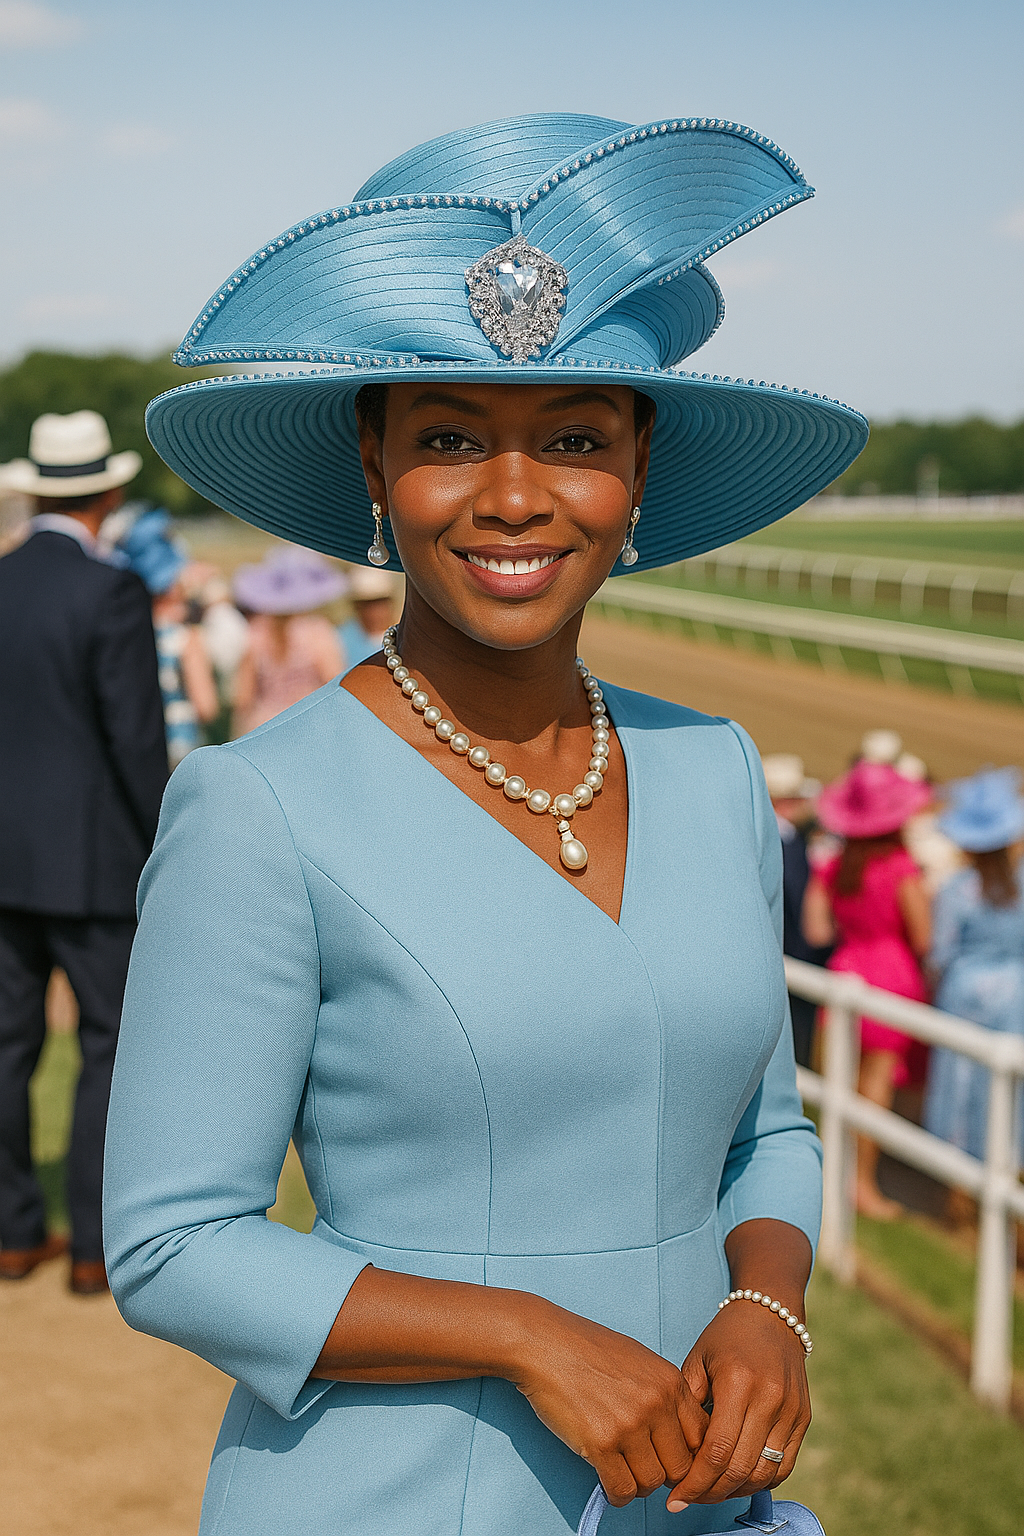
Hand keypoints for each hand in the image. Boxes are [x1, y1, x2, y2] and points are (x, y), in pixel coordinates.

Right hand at [511, 1299, 708, 1508]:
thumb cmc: (587, 1349)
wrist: (544, 1342)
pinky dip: (617, 1494)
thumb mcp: (640, 1361)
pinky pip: (622, 1489)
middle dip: (664, 1474)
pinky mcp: (600, 1443)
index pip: (702, 1439)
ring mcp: (629, 1424)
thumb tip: (677, 1435)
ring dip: (638, 1485)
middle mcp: (657, 1404)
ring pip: (652, 1483)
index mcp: (671, 1382)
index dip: (689, 1456)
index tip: (672, 1460)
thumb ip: (664, 1394)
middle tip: (645, 1468)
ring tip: (623, 1473)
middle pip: (681, 1467)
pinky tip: (608, 1481)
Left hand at [664, 1300, 810, 1509]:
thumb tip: (674, 1454)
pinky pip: (784, 1466)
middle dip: (710, 1493)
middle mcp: (770, 1399)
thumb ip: (686, 1405)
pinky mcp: (803, 1418)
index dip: (694, 1482)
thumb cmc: (726, 1337)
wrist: (771, 1314)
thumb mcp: (697, 1360)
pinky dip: (761, 1481)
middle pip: (740, 1468)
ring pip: (764, 1473)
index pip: (717, 1450)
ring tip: (710, 1492)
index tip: (674, 1498)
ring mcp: (791, 1410)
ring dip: (735, 1491)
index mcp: (739, 1382)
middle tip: (687, 1499)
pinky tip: (738, 1480)